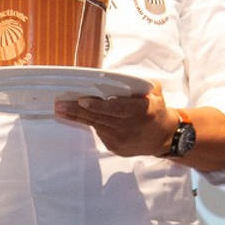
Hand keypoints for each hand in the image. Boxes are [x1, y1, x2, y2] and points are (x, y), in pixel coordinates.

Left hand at [54, 82, 177, 156]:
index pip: (114, 108)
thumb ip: (141, 84)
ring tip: (61, 110)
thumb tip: (120, 77)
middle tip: (59, 105)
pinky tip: (78, 117)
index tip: (82, 101)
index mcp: (139, 111)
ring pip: (95, 125)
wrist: (164, 138)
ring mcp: (121, 140)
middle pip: (98, 117)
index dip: (97, 105)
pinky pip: (100, 132)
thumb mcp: (155, 93)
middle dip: (76, 110)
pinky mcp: (115, 147)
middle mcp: (128, 127)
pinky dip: (91, 123)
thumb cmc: (157, 111)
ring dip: (77, 117)